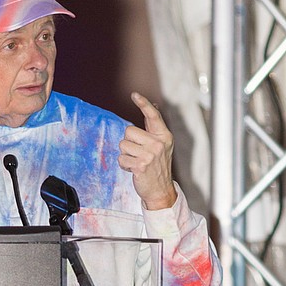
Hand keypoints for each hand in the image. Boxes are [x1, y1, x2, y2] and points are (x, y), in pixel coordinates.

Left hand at [118, 91, 176, 209]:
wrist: (161, 190)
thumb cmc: (159, 166)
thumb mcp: (162, 144)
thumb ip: (154, 126)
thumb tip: (152, 106)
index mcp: (164, 136)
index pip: (153, 115)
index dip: (143, 104)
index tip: (134, 95)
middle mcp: (158, 144)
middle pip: (129, 130)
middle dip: (129, 142)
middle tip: (138, 153)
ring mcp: (150, 155)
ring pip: (123, 145)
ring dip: (126, 155)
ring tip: (136, 161)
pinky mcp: (140, 165)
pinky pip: (121, 158)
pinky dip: (124, 165)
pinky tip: (134, 169)